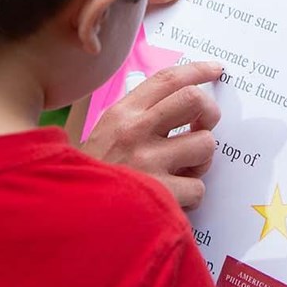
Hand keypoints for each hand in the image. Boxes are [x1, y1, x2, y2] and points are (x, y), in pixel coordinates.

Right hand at [80, 61, 222, 208]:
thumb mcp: (104, 134)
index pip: (167, 79)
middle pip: (194, 100)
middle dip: (208, 112)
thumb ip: (136, 116)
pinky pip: (198, 188)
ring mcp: (148, 163)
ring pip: (205, 144)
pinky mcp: (160, 195)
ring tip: (183, 171)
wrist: (70, 216)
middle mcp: (135, 132)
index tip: (215, 69)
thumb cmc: (91, 176)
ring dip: (201, 160)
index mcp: (121, 114)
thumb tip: (178, 102)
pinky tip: (172, 198)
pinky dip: (191, 195)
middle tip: (202, 126)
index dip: (197, 70)